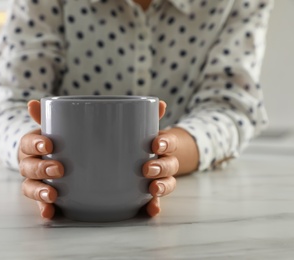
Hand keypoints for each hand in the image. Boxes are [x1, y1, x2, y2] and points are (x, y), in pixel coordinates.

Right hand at [19, 100, 63, 218]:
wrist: (49, 156)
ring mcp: (34, 181)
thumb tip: (33, 102)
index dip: (34, 144)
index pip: (27, 144)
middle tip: (58, 169)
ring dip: (39, 192)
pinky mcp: (42, 196)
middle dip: (41, 169)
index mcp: (30, 146)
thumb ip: (46, 116)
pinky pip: (39, 204)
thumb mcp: (50, 127)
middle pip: (28, 167)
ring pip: (30, 187)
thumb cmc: (51, 140)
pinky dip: (43, 208)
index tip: (48, 144)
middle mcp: (28, 164)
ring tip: (52, 195)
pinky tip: (49, 213)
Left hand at [142, 101, 178, 216]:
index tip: (155, 144)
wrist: (159, 156)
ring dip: (162, 187)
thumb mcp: (150, 128)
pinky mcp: (155, 193)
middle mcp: (167, 163)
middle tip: (147, 168)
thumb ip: (152, 116)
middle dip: (160, 167)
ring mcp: (162, 179)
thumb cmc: (148, 141)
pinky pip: (158, 202)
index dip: (165, 144)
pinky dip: (156, 206)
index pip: (169, 143)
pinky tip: (153, 210)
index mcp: (165, 146)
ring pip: (168, 184)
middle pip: (169, 166)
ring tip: (153, 190)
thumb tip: (160, 102)